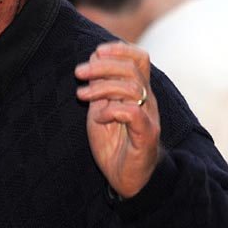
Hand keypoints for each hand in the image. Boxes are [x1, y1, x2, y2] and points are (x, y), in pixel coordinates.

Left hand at [75, 41, 161, 198]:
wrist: (126, 178)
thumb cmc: (114, 142)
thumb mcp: (100, 108)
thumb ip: (98, 86)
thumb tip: (93, 58)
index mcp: (137, 91)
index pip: (139, 58)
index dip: (119, 49)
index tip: (96, 52)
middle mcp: (147, 101)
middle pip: (132, 69)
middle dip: (101, 66)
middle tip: (78, 73)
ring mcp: (148, 117)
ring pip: (133, 88)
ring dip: (102, 87)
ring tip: (82, 95)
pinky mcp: (146, 135)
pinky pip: (134, 113)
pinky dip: (112, 111)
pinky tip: (98, 118)